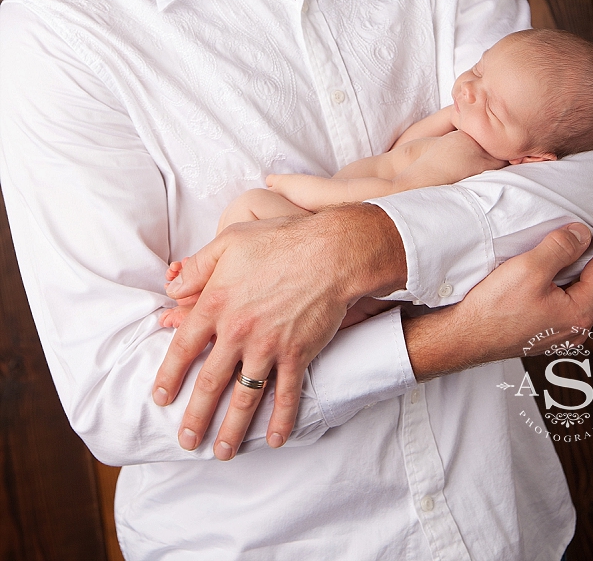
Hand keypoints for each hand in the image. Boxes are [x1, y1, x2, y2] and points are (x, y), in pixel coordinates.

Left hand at [152, 204, 405, 459]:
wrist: (330, 252)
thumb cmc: (279, 241)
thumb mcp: (230, 242)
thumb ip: (198, 266)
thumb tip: (171, 286)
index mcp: (216, 303)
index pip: (183, 348)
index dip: (168, 376)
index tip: (161, 398)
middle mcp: (237, 331)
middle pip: (209, 383)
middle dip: (195, 417)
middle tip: (186, 440)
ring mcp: (267, 347)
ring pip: (243, 398)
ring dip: (231, 430)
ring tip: (222, 452)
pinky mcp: (297, 355)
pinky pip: (286, 395)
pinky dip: (281, 420)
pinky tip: (274, 439)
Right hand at [404, 214, 592, 379]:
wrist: (466, 337)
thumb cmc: (494, 308)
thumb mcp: (529, 269)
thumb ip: (560, 248)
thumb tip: (583, 234)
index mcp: (579, 310)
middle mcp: (577, 325)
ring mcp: (562, 331)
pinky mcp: (547, 330)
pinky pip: (579, 303)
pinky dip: (588, 285)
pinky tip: (580, 280)